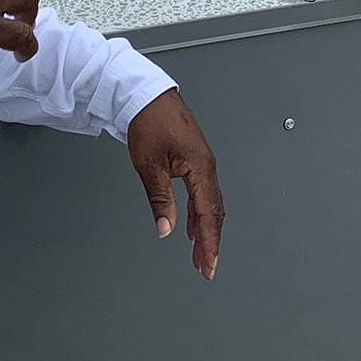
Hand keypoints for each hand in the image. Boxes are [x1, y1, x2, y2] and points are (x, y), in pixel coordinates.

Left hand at [127, 90, 223, 279]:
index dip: (210, 243)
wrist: (145, 93)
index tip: (208, 264)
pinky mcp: (194, 158)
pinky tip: (191, 224)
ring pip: (210, 202)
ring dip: (206, 229)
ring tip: (199, 253)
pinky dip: (198, 212)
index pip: (209, 213)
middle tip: (206, 267)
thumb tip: (166, 227)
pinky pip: (202, 191)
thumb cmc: (149, 120)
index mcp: (201, 166)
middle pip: (215, 211)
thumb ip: (160, 199)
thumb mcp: (150, 165)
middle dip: (212, 242)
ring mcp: (202, 161)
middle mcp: (207, 165)